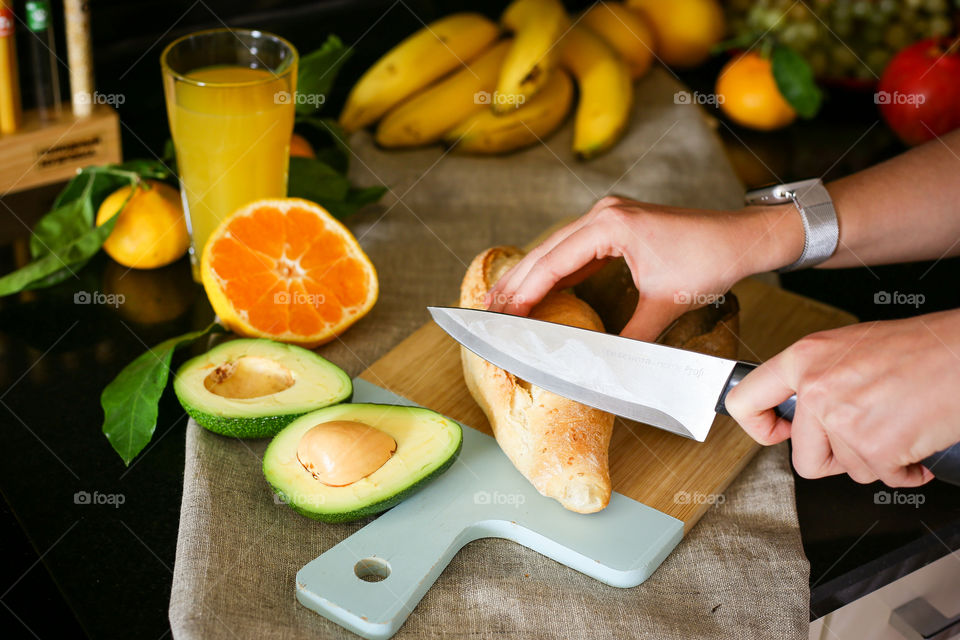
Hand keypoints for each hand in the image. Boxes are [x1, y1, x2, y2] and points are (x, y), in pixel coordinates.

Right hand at [486, 196, 801, 340]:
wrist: (741, 238)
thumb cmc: (709, 260)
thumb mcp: (666, 303)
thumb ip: (631, 336)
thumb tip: (603, 363)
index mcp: (610, 226)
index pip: (553, 262)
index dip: (524, 292)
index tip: (502, 314)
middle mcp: (604, 214)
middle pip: (546, 251)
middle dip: (517, 283)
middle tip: (487, 309)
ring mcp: (608, 217)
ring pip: (556, 249)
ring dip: (531, 276)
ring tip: (503, 301)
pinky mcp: (615, 226)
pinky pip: (574, 250)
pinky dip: (554, 271)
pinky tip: (538, 288)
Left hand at [725, 310, 959, 486]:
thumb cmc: (920, 348)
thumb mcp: (849, 348)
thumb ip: (817, 378)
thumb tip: (797, 412)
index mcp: (804, 359)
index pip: (744, 400)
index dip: (758, 427)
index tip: (777, 433)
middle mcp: (816, 389)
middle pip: (802, 456)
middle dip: (835, 459)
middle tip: (861, 439)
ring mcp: (843, 419)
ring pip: (847, 468)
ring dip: (875, 459)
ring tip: (896, 427)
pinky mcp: (875, 446)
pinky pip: (882, 478)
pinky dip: (903, 471)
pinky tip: (914, 443)